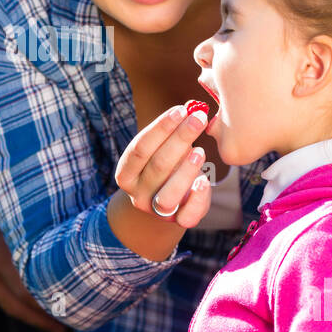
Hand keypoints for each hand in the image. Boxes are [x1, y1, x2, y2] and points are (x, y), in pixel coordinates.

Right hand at [0, 173, 65, 331]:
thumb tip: (41, 236)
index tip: (66, 315)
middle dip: (39, 320)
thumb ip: (15, 225)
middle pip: (15, 306)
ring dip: (21, 309)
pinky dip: (3, 296)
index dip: (47, 307)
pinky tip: (13, 292)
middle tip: (61, 330)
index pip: (26, 291)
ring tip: (43, 312)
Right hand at [114, 105, 214, 228]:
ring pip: (168, 194)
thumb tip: (193, 109)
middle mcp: (137, 194)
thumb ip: (171, 133)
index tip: (181, 109)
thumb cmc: (164, 166)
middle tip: (199, 119)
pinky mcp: (178, 222)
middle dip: (179, 139)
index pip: (140, 148)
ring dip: (185, 170)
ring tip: (200, 150)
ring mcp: (156, 211)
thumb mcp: (160, 150)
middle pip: (157, 166)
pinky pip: (187, 216)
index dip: (161, 128)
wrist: (166, 203)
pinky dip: (197, 198)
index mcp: (126, 174)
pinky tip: (205, 180)